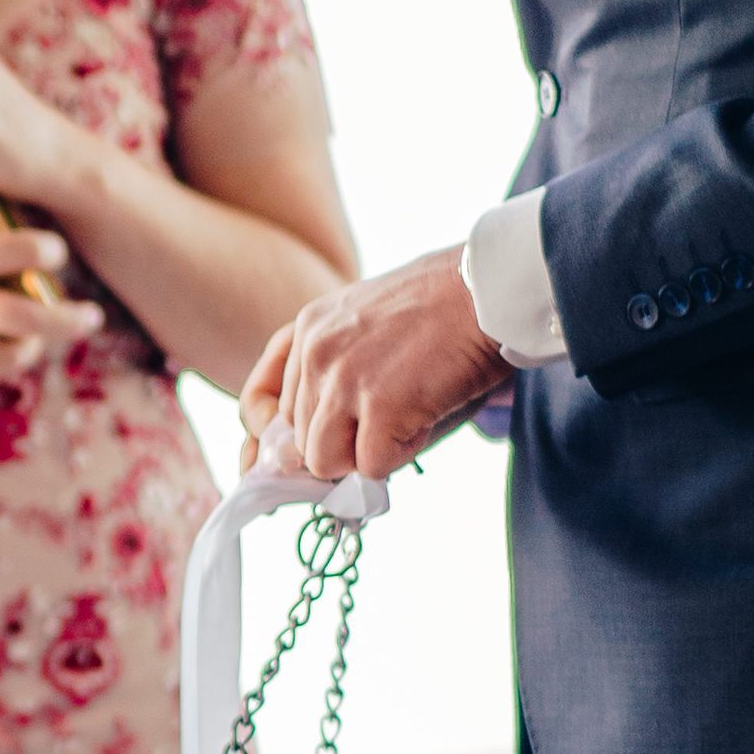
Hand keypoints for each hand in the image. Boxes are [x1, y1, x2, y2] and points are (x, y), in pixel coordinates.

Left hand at [240, 248, 512, 480]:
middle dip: (341, 444)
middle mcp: (315, 352)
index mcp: (308, 328)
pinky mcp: (380, 404)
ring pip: (325, 462)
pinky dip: (403, 455)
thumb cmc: (447, 308)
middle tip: (390, 419)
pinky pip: (371, 467)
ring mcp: (344, 378)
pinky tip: (427, 417)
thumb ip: (332, 379)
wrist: (495, 286)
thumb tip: (303, 461)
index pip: (259, 405)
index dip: (276, 439)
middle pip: (298, 441)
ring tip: (408, 415)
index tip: (300, 454)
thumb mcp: (369, 325)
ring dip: (367, 454)